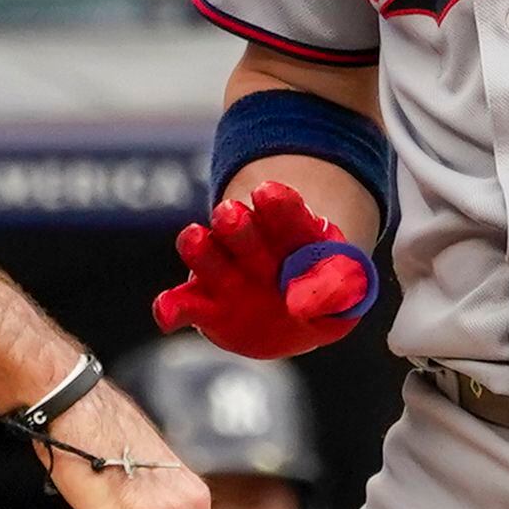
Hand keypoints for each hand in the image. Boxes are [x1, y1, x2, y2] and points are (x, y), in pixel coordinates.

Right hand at [152, 181, 375, 359]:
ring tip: (193, 239)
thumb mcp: (343, 292)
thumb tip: (319, 301)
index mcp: (289, 235)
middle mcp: (252, 248)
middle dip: (237, 224)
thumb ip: (336, 290)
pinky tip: (165, 314)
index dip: (278, 205)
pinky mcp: (207, 307)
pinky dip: (173, 308)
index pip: (285, 215)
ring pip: (211, 259)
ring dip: (201, 249)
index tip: (267, 192)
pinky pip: (187, 306)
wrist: (292, 316)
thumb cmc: (319, 292)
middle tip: (229, 213)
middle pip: (243, 232)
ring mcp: (226, 276)